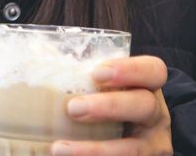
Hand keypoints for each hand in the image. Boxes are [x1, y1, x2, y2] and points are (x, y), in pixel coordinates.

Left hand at [52, 56, 172, 155]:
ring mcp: (152, 145)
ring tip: (60, 149)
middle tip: (73, 108)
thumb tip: (39, 49)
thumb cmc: (111, 103)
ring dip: (95, 149)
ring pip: (132, 149)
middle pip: (143, 106)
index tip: (97, 73)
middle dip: (108, 107)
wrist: (132, 139)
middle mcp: (156, 115)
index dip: (129, 70)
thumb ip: (78, 69)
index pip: (153, 71)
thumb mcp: (106, 87)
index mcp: (148, 87)